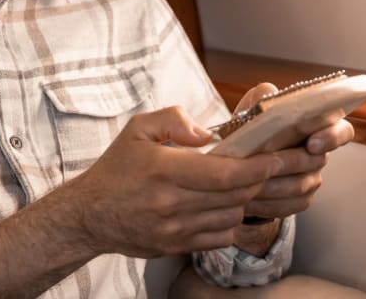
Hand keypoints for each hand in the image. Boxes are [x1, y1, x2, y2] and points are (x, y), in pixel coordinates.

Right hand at [66, 106, 282, 256]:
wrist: (89, 215)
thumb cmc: (117, 168)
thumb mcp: (138, 128)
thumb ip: (174, 119)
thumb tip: (208, 134)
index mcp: (164, 169)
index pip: (226, 173)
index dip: (259, 167)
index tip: (276, 158)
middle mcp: (171, 202)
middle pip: (236, 195)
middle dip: (261, 181)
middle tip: (273, 167)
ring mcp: (175, 229)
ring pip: (232, 217)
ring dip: (244, 200)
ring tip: (244, 184)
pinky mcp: (176, 246)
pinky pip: (220, 237)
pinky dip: (230, 222)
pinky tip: (223, 206)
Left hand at [235, 82, 355, 219]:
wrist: (237, 163)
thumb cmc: (250, 131)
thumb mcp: (252, 108)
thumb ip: (262, 96)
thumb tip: (269, 93)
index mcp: (315, 127)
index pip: (342, 131)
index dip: (333, 137)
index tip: (313, 144)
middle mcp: (318, 154)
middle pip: (317, 162)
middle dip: (290, 164)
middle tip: (266, 165)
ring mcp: (311, 178)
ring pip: (301, 186)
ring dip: (274, 185)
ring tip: (249, 183)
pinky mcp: (299, 200)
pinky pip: (291, 205)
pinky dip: (269, 203)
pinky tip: (250, 200)